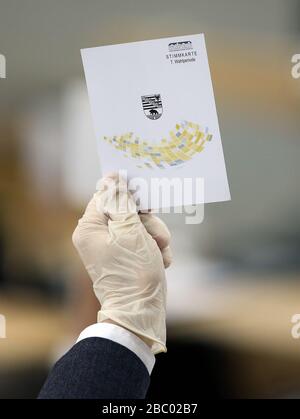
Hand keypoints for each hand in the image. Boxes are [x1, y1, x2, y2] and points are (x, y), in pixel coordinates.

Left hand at [72, 174, 171, 353]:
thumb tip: (112, 178)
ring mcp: (112, 248)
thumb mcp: (130, 231)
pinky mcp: (126, 257)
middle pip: (126, 210)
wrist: (141, 312)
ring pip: (139, 226)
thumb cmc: (134, 272)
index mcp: (90, 228)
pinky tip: (162, 261)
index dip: (127, 193)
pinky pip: (142, 241)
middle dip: (147, 222)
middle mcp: (97, 236)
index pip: (106, 195)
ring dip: (155, 236)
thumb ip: (122, 202)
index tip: (145, 194)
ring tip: (161, 252)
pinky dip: (155, 249)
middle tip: (157, 236)